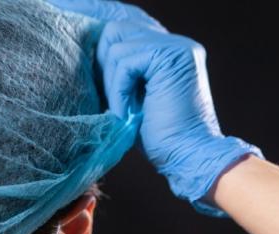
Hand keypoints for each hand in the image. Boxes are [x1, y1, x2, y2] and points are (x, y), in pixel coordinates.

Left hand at [49, 0, 261, 216]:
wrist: (188, 157)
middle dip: (104, 65)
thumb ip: (122, 76)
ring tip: (123, 111)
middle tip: (111, 100)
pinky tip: (126, 114)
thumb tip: (89, 62)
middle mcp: (176, 44)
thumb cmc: (161, 138)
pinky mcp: (168, 57)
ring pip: (116, 44)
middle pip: (116, 31)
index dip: (105, 59)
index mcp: (170, 52)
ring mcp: (175, 48)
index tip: (100, 89)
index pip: (125, 35)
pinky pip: (124, 61)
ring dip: (111, 82)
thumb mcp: (135, 100)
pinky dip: (118, 90)